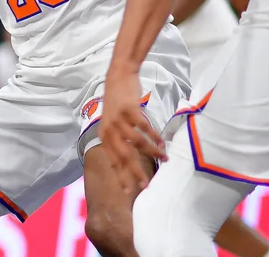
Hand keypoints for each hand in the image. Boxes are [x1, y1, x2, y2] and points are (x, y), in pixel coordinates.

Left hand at [98, 65, 165, 194]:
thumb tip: (126, 159)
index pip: (113, 161)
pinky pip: (144, 128)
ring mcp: (119, 120)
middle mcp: (109, 130)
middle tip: (146, 185)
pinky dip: (154, 136)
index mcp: (104, 136)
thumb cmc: (117, 102)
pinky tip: (162, 142)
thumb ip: (117, 139)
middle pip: (124, 157)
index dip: (121, 177)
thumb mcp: (111, 123)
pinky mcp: (129, 110)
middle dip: (136, 173)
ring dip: (152, 152)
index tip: (129, 191)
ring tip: (164, 158)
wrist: (118, 77)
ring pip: (137, 143)